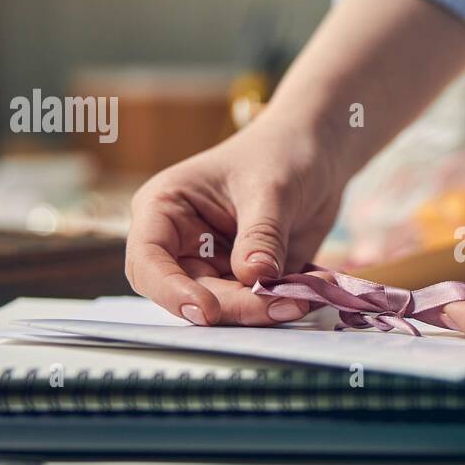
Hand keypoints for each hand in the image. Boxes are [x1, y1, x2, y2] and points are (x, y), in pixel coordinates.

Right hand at [124, 111, 346, 324]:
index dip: (171, 291)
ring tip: (302, 298)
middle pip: (191, 294)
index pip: (148, 262)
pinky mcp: (246, 280)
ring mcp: (215, 264)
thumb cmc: (280, 153)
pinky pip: (256, 306)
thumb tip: (255, 276)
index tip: (207, 310)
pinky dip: (281, 306)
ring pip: (225, 308)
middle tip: (282, 304)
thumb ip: (261, 234)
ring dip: (262, 311)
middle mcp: (182, 243)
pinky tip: (307, 294)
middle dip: (236, 306)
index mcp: (165, 210)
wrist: (316, 154)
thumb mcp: (271, 188)